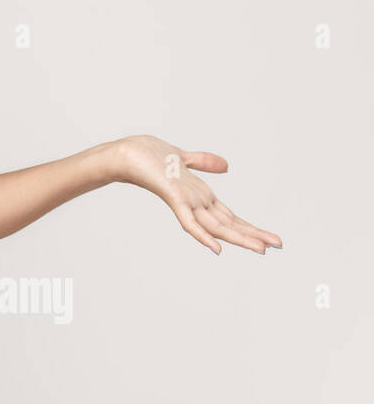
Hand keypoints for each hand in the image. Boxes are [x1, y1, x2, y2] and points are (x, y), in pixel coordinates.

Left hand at [112, 135, 282, 255]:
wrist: (125, 154)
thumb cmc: (149, 156)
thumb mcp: (184, 157)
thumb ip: (204, 162)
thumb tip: (226, 166)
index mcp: (201, 196)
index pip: (231, 216)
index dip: (251, 227)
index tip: (272, 239)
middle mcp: (196, 202)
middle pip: (229, 224)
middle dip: (254, 235)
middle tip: (278, 247)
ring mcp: (186, 202)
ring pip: (216, 226)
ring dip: (239, 238)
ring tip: (261, 250)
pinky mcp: (173, 198)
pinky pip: (189, 221)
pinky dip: (203, 235)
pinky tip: (216, 248)